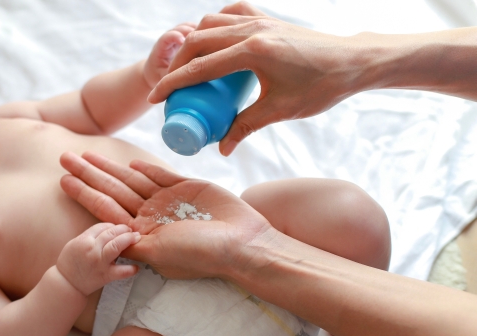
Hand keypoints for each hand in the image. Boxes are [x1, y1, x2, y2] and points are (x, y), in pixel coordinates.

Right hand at [56, 223, 140, 295]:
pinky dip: (131, 269)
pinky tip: (136, 267)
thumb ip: (90, 236)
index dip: (112, 226)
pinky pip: (122, 271)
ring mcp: (100, 262)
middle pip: (111, 232)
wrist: (66, 284)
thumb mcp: (75, 244)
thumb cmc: (70, 263)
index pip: (102, 226)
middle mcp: (92, 249)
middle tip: (130, 230)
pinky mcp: (106, 275)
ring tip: (136, 238)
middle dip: (124, 229)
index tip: (117, 228)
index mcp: (83, 240)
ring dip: (128, 240)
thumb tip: (108, 231)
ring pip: (117, 246)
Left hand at [60, 151, 273, 279]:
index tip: (63, 181)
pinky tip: (129, 162)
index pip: (105, 209)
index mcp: (141, 233)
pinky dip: (145, 168)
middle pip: (112, 191)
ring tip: (86, 154)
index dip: (84, 193)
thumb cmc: (201, 253)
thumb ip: (131, 243)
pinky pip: (160, 175)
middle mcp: (151, 217)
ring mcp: (168, 202)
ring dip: (109, 168)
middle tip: (64, 157)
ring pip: (131, 181)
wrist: (243, 243)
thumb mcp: (159, 252)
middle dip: (88, 174)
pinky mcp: (188, 188)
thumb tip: (103, 238)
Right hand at [148, 1, 364, 155]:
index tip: (156, 100)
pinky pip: (230, 13)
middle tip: (167, 88)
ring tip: (187, 67)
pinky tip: (213, 40)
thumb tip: (221, 147)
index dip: (172, 85)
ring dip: (193, 44)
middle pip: (196, 42)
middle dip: (176, 66)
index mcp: (252, 52)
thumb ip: (245, 127)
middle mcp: (252, 30)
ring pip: (210, 23)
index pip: (199, 68)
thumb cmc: (321, 86)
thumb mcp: (279, 110)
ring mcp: (259, 20)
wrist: (353, 61)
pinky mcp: (267, 17)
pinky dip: (215, 25)